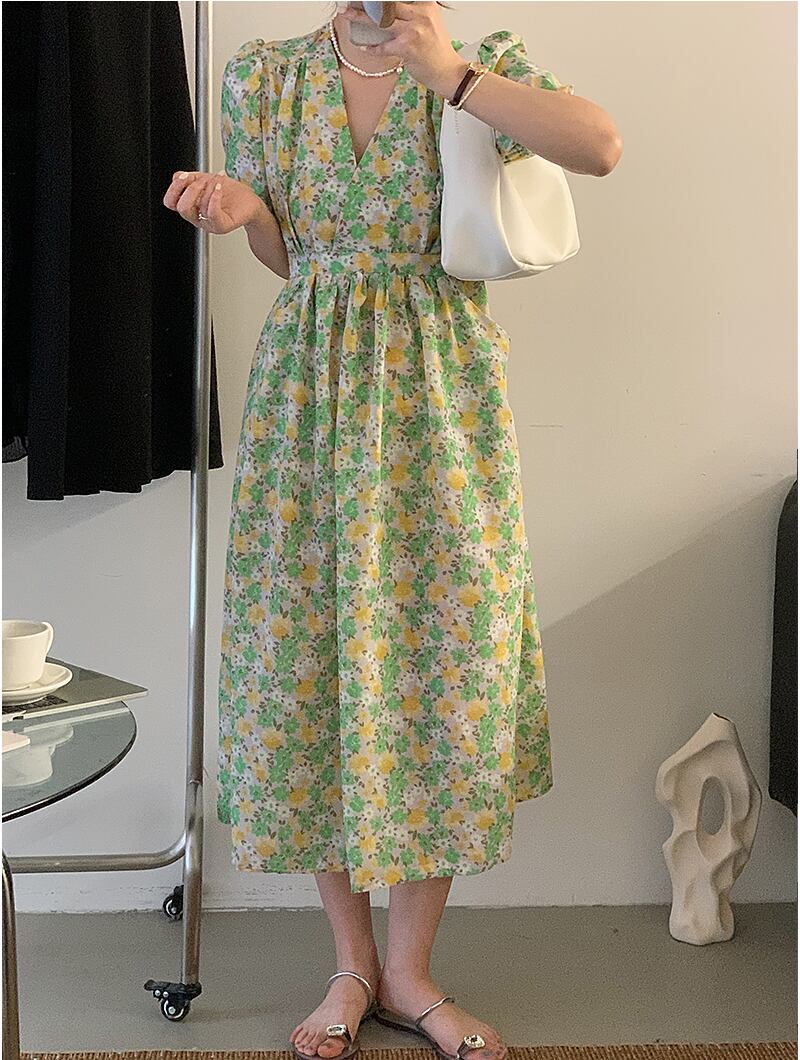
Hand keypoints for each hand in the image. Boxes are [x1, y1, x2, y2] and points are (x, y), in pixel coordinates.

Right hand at [163, 170, 266, 233]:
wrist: (249, 200)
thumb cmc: (229, 192)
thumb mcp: (205, 180)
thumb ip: (189, 179)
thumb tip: (177, 177)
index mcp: (190, 207)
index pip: (170, 203)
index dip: (174, 188)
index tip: (184, 176)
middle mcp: (197, 218)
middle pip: (181, 207)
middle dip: (191, 188)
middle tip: (203, 179)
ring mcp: (209, 224)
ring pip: (198, 206)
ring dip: (208, 186)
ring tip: (217, 179)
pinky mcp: (222, 226)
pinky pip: (212, 212)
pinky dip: (215, 195)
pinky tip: (220, 186)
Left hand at [338, 1, 467, 97]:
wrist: (447, 72)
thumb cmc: (436, 50)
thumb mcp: (429, 22)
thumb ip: (412, 12)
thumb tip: (388, 7)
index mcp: (426, 4)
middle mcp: (420, 15)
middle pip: (387, 3)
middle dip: (366, 1)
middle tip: (351, 1)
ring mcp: (413, 31)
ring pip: (381, 21)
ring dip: (361, 17)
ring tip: (348, 14)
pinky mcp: (407, 48)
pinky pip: (383, 46)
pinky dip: (372, 48)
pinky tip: (364, 46)